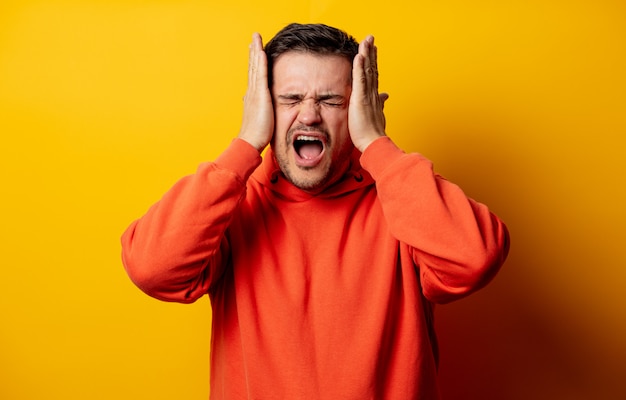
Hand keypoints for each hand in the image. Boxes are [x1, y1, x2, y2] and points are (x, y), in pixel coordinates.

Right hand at [237, 33, 273, 151]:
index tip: (255, 50)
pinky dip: (260, 62)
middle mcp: (251, 92)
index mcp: (252, 97)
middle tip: (253, 38)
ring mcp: (254, 92)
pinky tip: (261, 51)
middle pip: (252, 67)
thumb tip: (258, 107)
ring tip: (256, 38)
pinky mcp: (260, 95)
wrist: (250, 141)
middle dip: (253, 52)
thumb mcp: (259, 118)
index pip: (254, 75)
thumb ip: (260, 110)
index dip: (254, 62)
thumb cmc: (256, 134)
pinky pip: (260, 75)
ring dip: (256, 51)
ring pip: (255, 67)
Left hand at [349, 35, 388, 151]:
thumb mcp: (377, 115)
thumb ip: (380, 103)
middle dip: (371, 52)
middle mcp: (373, 93)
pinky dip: (360, 67)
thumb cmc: (372, 133)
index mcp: (375, 97)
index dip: (373, 61)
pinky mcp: (361, 99)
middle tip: (371, 38)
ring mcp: (368, 95)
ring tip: (366, 40)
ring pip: (368, 70)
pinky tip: (360, 55)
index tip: (373, 49)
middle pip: (372, 68)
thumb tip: (386, 95)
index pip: (374, 75)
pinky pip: (361, 79)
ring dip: (367, 54)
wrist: (374, 144)